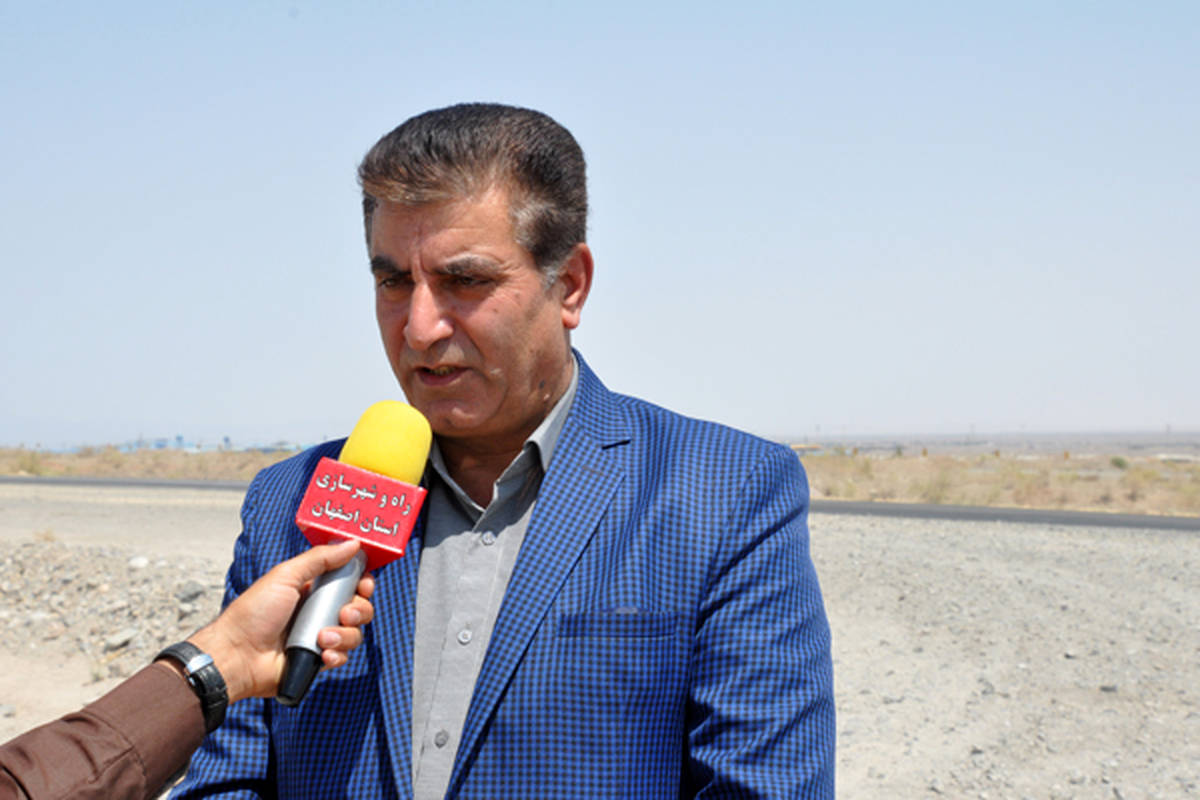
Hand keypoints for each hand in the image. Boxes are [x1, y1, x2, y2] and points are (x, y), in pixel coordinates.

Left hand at [185, 540, 374, 702]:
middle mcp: (319, 611)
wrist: (237, 655)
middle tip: (344, 613)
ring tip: (322, 638)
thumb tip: (351, 544)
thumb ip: (320, 558)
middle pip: (359, 607)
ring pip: (355, 633)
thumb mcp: (285, 576)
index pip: (349, 581)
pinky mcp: (318, 659)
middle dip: (359, 609)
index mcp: (312, 588)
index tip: (364, 584)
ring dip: (345, 634)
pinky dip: (336, 654)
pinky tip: (322, 653)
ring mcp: (320, 636)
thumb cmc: (253, 613)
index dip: (362, 582)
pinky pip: (343, 656)